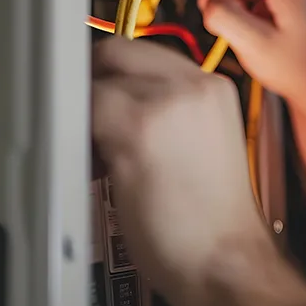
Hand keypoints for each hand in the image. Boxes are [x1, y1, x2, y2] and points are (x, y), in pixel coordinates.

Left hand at [91, 37, 305, 305]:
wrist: (226, 254)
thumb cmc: (215, 215)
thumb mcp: (207, 141)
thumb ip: (171, 108)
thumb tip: (124, 99)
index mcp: (217, 87)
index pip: (150, 53)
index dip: (121, 74)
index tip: (107, 93)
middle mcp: (195, 84)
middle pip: (120, 51)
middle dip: (97, 82)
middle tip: (92, 117)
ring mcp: (167, 101)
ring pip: (98, 80)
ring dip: (88, 111)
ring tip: (100, 151)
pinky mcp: (137, 126)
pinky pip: (86, 109)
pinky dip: (80, 134)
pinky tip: (98, 164)